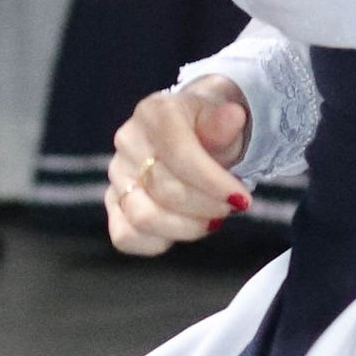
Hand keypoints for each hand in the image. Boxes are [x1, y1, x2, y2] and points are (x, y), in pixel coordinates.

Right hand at [107, 82, 249, 257]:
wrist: (194, 134)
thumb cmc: (209, 130)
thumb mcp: (223, 121)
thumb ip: (225, 123)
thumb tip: (233, 117)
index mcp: (154, 113)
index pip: (181, 156)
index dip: (213, 184)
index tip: (241, 199)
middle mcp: (128, 142)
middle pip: (166, 190)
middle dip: (207, 207)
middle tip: (231, 207)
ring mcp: (117, 175)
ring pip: (144, 217)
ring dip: (186, 228)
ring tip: (210, 220)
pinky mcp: (113, 203)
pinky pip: (125, 236)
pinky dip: (158, 242)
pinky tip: (183, 229)